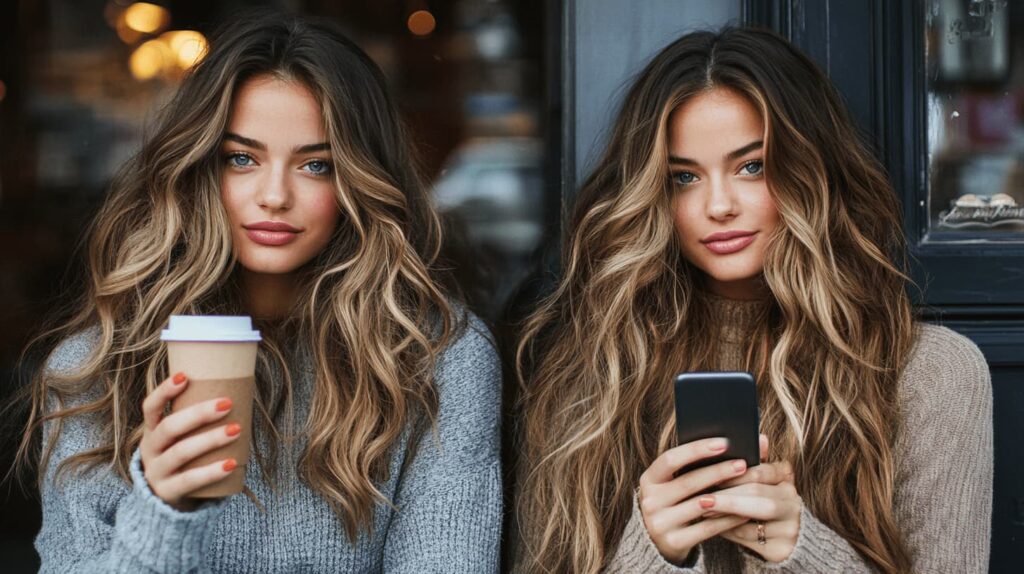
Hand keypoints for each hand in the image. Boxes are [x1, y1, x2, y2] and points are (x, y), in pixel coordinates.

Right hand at [139, 372, 240, 510]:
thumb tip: (239, 391)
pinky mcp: (168, 492)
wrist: (166, 503)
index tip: (185, 376)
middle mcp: (150, 450)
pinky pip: (190, 480)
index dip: (165, 391)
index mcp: (152, 431)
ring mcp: (156, 472)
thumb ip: (198, 422)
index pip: (150, 407)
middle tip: (227, 403)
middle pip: (169, 428)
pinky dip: (212, 471)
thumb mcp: (181, 440)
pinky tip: (231, 463)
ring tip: (236, 429)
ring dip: (210, 439)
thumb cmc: (184, 460)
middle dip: (199, 414)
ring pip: (181, 452)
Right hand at [637, 437, 751, 564]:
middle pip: (688, 482)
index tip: (724, 443)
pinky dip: (728, 519)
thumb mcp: (676, 482)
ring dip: (727, 495)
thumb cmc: (676, 501)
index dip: (696, 450)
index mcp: (649, 479)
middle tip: (743, 464)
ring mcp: (660, 523)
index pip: (670, 459)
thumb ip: (700, 462)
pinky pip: (707, 528)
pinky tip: (745, 512)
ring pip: (700, 506)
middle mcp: (650, 500)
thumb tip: (749, 442)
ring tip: (750, 487)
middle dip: (718, 471)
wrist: (657, 541)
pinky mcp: (673, 542)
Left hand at [709, 458, 800, 561]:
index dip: (735, 474)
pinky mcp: (782, 548)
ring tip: (703, 510)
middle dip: (726, 495)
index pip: (760, 471)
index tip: (712, 474)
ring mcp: (791, 526)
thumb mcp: (758, 478)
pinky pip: (749, 538)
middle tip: (702, 497)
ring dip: (723, 514)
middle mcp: (793, 501)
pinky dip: (728, 531)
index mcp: (787, 477)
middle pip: (756, 495)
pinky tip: (712, 526)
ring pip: (752, 519)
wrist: (784, 534)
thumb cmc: (761, 498)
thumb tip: (756, 437)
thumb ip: (751, 460)